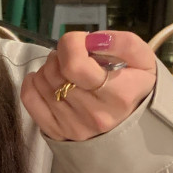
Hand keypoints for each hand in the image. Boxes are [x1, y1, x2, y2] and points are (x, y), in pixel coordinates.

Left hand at [21, 31, 156, 140]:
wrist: (128, 126)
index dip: (71, 44)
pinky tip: (43, 79)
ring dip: (48, 68)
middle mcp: (93, 114)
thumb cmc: (133, 87)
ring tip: (63, 70)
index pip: (75, 64)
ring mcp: (72, 126)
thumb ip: (123, 43)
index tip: (80, 42)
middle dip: (60, 55)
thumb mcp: (143, 60)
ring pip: (41, 83)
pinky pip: (29, 100)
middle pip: (55, 72)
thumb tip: (91, 40)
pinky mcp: (56, 132)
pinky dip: (31, 83)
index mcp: (117, 94)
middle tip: (72, 57)